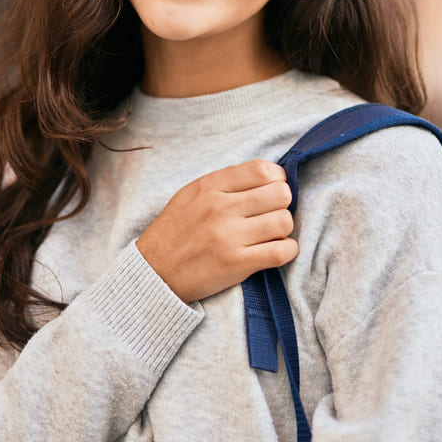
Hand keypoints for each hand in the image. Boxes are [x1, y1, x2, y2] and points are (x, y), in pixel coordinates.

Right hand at [136, 160, 298, 302]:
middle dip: (282, 204)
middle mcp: (221, 208)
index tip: (270, 191)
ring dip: (283, 229)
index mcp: (211, 186)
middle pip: (281, 194)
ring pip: (284, 222)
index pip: (263, 170)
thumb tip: (266, 176)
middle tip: (270, 214)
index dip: (277, 179)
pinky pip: (281, 252)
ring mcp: (229, 237)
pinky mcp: (237, 264)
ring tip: (270, 234)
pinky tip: (275, 251)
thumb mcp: (191, 194)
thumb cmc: (175, 231)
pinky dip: (286, 251)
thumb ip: (226, 182)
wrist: (154, 271)